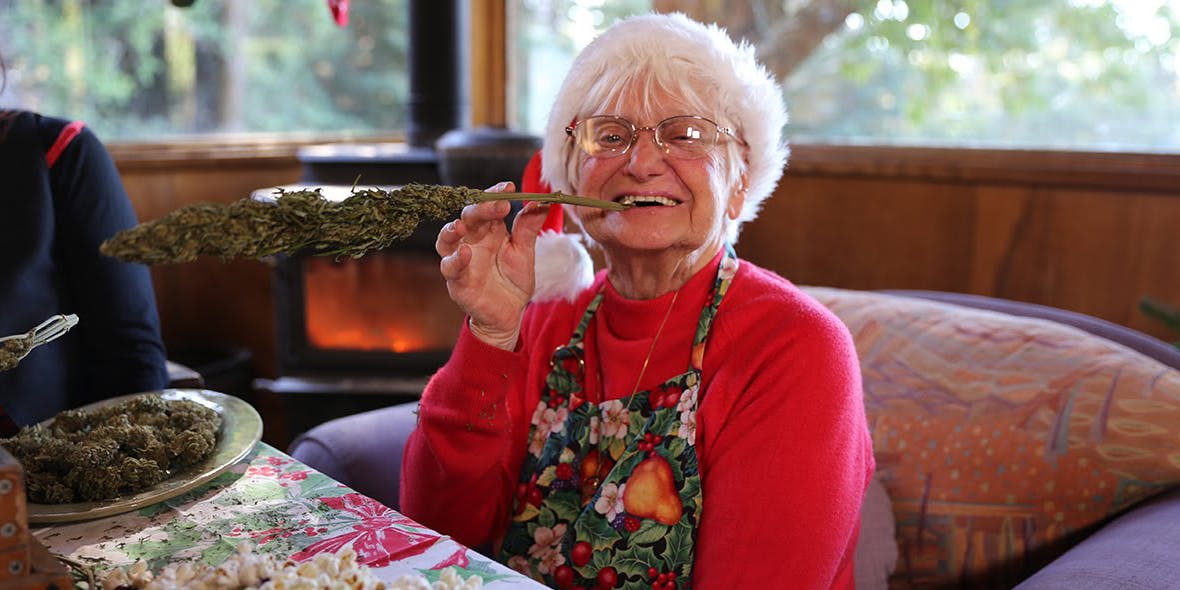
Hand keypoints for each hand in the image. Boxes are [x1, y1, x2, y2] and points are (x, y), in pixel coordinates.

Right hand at [436, 182, 549, 349]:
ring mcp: (461, 260)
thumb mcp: (525, 253)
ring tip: (461, 225)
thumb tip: (543, 203)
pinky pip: (450, 268)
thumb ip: (529, 228)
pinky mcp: (457, 280)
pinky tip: (465, 254)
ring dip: (451, 230)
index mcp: (490, 230)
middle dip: (480, 208)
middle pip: (468, 217)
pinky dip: (455, 260)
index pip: (488, 206)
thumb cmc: (514, 281)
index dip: (496, 194)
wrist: (510, 314)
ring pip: (447, 240)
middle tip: (499, 204)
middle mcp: (472, 241)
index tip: (510, 187)